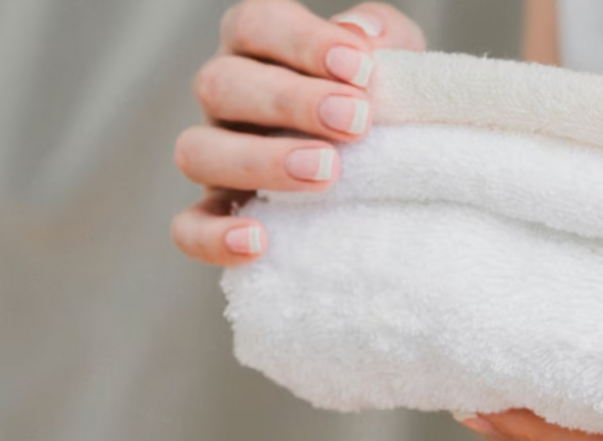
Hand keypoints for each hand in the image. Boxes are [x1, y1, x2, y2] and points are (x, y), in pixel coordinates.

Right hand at [172, 0, 424, 264]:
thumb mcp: (395, 60)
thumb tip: (361, 35)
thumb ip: (384, 35)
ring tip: (327, 172)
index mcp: (261, 48)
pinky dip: (213, 236)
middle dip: (290, 102)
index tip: (361, 67)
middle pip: (221, 84)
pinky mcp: (219, 212)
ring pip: (197, 152)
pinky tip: (259, 242)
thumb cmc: (382, 101)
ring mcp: (216, 156)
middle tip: (356, 122)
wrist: (397, 164)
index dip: (303, 42)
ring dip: (260, 161)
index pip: (256, 24)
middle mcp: (227, 97)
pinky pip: (189, 227)